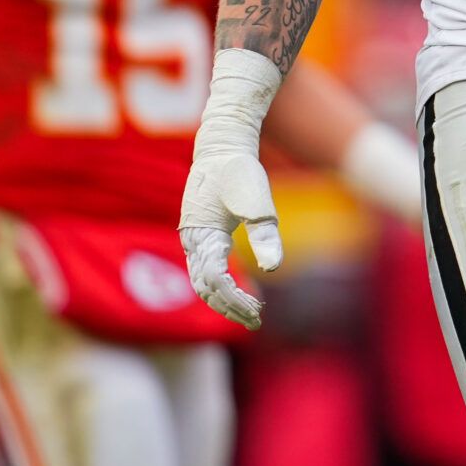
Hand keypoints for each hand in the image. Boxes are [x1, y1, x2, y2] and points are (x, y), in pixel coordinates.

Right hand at [179, 47, 286, 329]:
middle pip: (204, 288)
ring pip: (201, 280)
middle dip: (228, 307)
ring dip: (223, 300)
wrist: (221, 146)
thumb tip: (273, 268)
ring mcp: (192, 238)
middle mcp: (192, 240)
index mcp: (203, 235)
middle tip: (256, 320)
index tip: (257, 311)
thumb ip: (265, 234)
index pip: (213, 281)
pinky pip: (203, 269)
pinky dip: (218, 285)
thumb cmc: (239, 172)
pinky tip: (240, 290)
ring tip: (251, 312)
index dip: (234, 300)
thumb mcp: (258, 202)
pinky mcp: (198, 234)